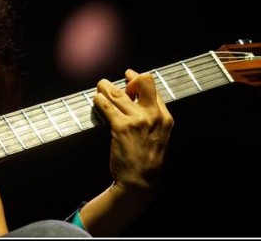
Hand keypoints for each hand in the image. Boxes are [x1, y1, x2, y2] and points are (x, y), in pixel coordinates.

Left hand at [93, 69, 173, 194]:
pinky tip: (96, 100)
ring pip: (117, 92)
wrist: (139, 182)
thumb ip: (151, 116)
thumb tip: (135, 96)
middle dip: (129, 78)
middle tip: (120, 83)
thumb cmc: (147, 159)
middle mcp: (153, 115)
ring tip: (101, 87)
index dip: (139, 80)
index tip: (129, 78)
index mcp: (164, 117)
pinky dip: (98, 100)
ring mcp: (137, 120)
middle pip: (142, 81)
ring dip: (105, 87)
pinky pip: (105, 105)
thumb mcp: (159, 135)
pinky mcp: (121, 127)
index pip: (153, 88)